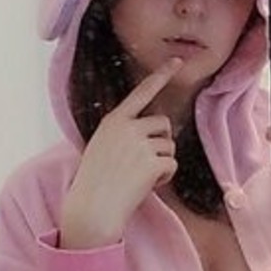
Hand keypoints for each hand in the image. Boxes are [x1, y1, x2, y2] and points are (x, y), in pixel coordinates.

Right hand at [59, 63, 182, 248]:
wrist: (93, 208)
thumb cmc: (96, 182)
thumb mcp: (103, 146)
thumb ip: (124, 134)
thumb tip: (153, 132)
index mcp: (114, 120)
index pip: (141, 93)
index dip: (161, 76)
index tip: (177, 62)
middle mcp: (127, 127)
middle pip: (163, 123)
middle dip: (161, 142)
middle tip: (145, 163)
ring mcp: (140, 144)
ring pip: (169, 145)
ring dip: (162, 162)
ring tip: (142, 177)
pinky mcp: (151, 162)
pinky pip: (172, 164)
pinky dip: (165, 177)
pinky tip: (147, 186)